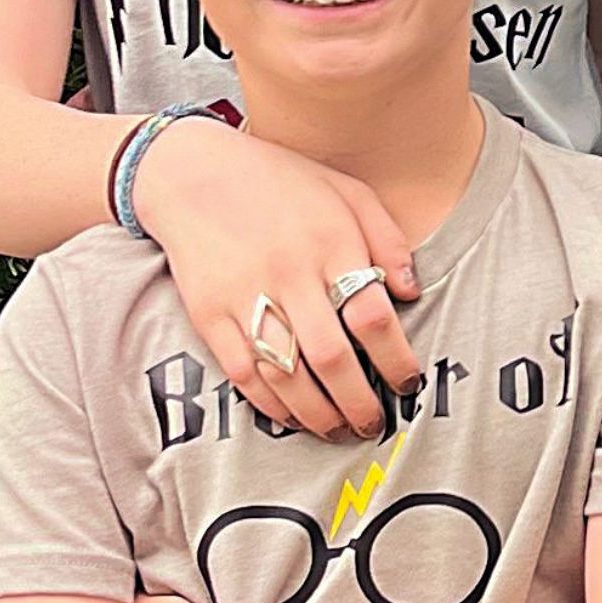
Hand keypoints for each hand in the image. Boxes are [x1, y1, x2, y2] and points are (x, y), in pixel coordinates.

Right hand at [135, 116, 424, 438]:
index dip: (395, 358)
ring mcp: (244, 296)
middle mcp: (288, 272)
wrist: (190, 173)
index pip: (372, 315)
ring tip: (339, 429)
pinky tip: (294, 416)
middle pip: (331, 357)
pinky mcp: (208, 314)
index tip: (407, 382)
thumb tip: (411, 293)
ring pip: (286, 375)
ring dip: (318, 414)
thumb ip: (388, 238)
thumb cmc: (280, 182)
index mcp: (329, 241)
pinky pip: (243, 374)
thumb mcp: (346, 190)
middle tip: (375, 423)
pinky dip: (271, 404)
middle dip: (359, 401)